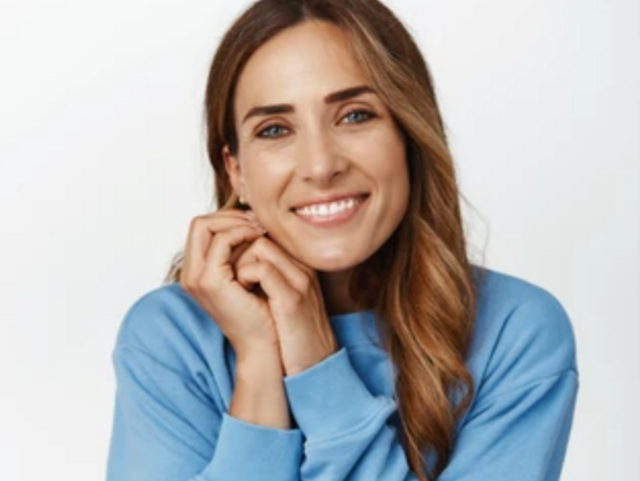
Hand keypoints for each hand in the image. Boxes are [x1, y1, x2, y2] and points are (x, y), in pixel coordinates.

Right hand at [178, 208, 281, 361]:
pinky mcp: (210, 281)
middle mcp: (190, 275)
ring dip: (236, 222)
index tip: (254, 222)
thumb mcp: (247, 273)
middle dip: (229, 216)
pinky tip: (259, 239)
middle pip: (198, 222)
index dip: (227, 218)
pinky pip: (222, 240)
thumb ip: (241, 250)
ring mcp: (196, 278)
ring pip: (205, 225)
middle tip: (258, 222)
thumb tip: (251, 219)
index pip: (201, 227)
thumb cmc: (263, 309)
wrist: (266, 343)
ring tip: (260, 231)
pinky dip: (241, 233)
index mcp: (196, 272)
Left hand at [232, 218, 338, 375]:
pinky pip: (262, 269)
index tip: (231, 267)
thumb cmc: (295, 338)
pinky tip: (243, 292)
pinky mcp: (292, 299)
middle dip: (236, 249)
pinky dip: (245, 276)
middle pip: (260, 235)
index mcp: (299, 268)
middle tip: (228, 273)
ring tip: (237, 284)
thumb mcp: (285, 301)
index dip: (241, 246)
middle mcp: (301, 269)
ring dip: (238, 262)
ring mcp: (299, 281)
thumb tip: (242, 265)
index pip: (265, 236)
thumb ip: (271, 279)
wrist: (316, 366)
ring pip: (259, 245)